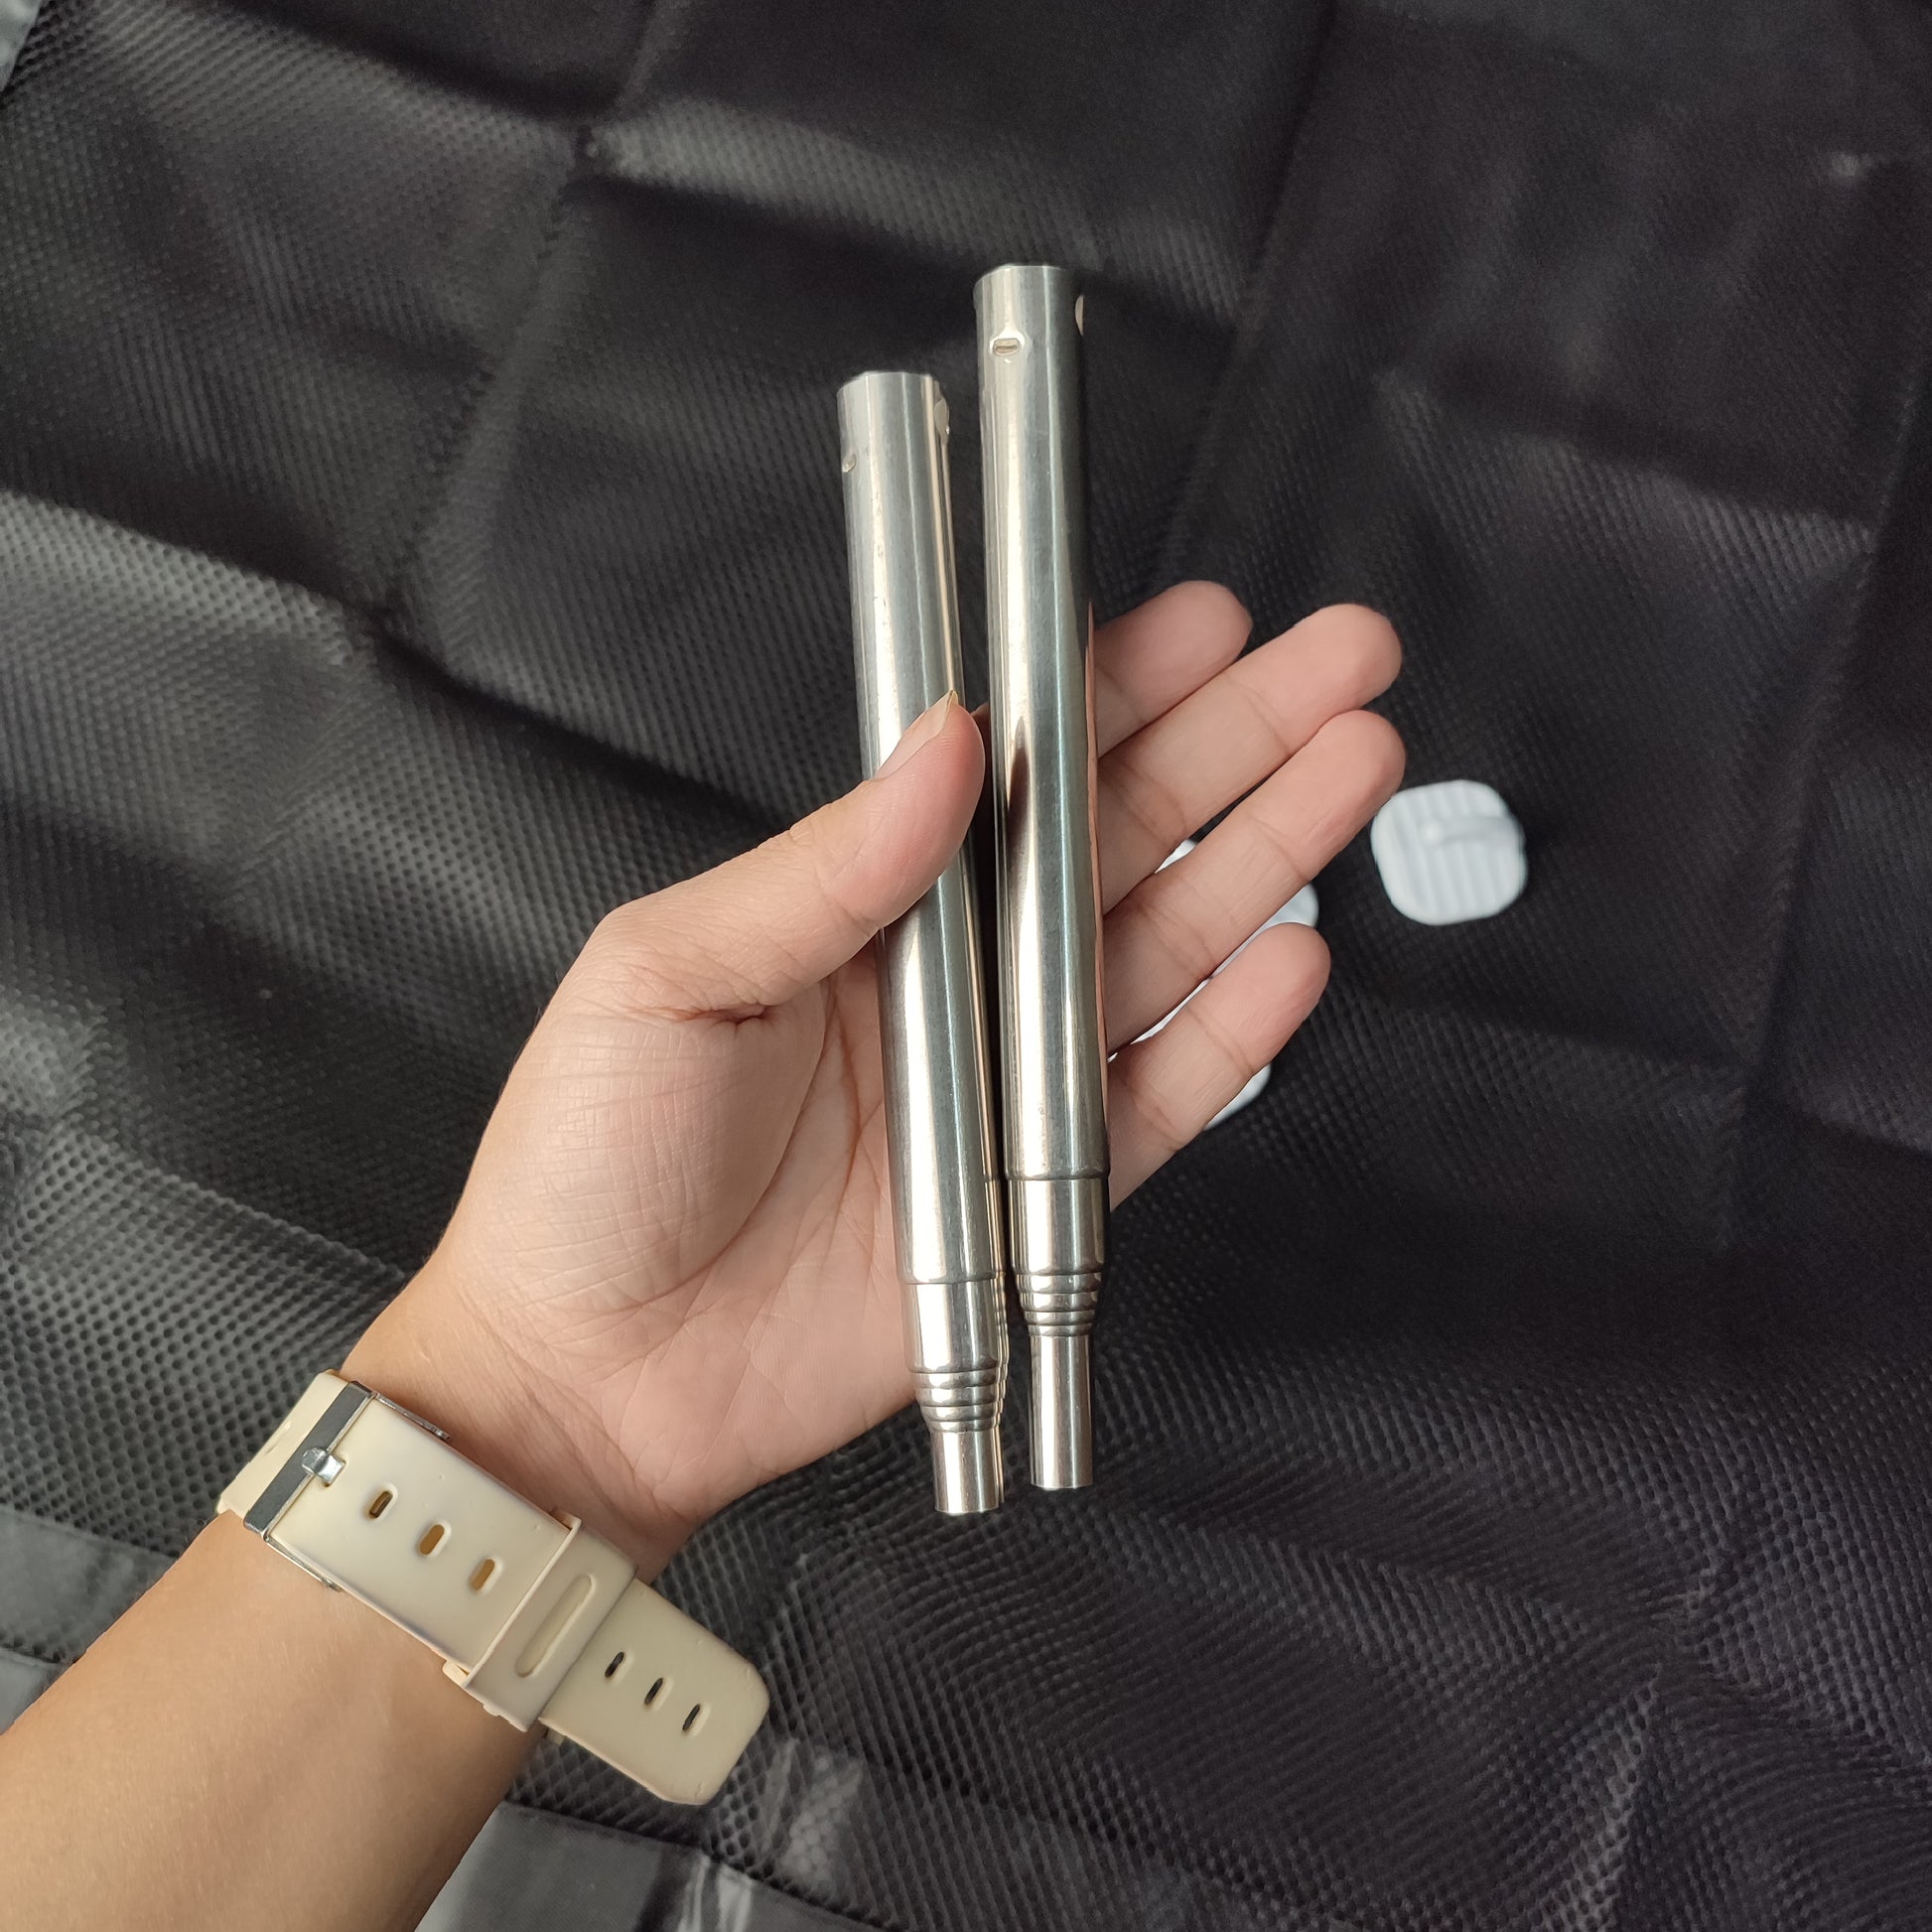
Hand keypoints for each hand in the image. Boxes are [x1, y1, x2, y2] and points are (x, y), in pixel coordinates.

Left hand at [348, 587, 1402, 1570]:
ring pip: (1166, 946)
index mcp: (863, 902)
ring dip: (1266, 854)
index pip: (1013, 770)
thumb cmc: (589, 1166)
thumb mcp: (669, 974)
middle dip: (1238, 740)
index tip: (1206, 623)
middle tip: (1339, 657)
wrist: (594, 1376)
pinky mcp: (1043, 1196)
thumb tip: (945, 741)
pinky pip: (1160, 1101)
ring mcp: (1007, 1085)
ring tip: (1357, 765)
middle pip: (1122, 837)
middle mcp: (954, 976)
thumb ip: (821, 865)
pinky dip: (1232, 1035)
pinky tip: (1294, 956)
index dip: (1113, 689)